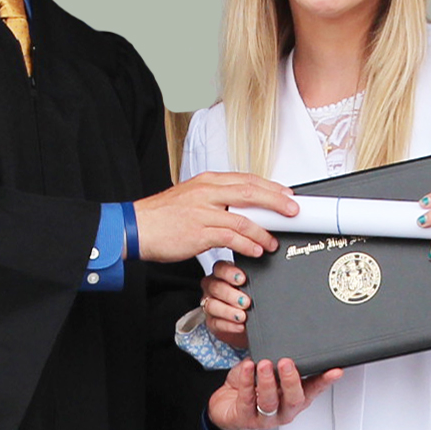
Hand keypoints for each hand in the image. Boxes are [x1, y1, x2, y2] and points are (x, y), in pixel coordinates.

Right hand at [133, 172, 295, 262]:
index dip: (270, 187)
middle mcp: (207, 192)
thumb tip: (240, 206)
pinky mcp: (199, 232)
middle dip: (277, 202)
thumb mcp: (191, 198)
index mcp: (207, 182)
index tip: (287, 195)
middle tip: (294, 211)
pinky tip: (256, 250)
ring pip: (244, 217)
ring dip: (264, 231)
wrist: (136, 227)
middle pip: (251, 192)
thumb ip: (215, 199)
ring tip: (273, 242)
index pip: (246, 179)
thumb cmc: (162, 216)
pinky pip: (231, 237)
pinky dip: (248, 243)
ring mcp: (203, 211)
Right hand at [200, 260, 250, 349]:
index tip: (242, 279)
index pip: (220, 268)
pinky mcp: (211, 321)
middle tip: (246, 301)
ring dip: (228, 311)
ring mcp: (210, 303)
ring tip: (243, 316)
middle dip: (230, 294)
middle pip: (215, 287)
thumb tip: (268, 280)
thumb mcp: (255, 287)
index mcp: (223, 274)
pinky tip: (240, 326)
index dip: (229, 273)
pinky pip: (215, 322)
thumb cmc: (253, 299)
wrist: (251, 322)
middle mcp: (214, 286)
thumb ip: (255, 281)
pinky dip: (228, 325)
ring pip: (211, 305)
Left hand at [207, 357, 342, 429]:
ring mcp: (265, 417)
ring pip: (270, 402)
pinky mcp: (245, 418)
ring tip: (264, 363)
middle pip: (294, 399)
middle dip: (291, 380)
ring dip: (268, 381)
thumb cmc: (250, 388)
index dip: (325, 381)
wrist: (226, 407)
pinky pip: (247, 400)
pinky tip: (247, 367)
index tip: (336, 370)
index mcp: (293, 398)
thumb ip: (278, 362)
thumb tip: (288, 341)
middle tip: (287, 362)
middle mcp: (283, 410)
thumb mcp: (269, 373)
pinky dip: (246, 381)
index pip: (313, 390)